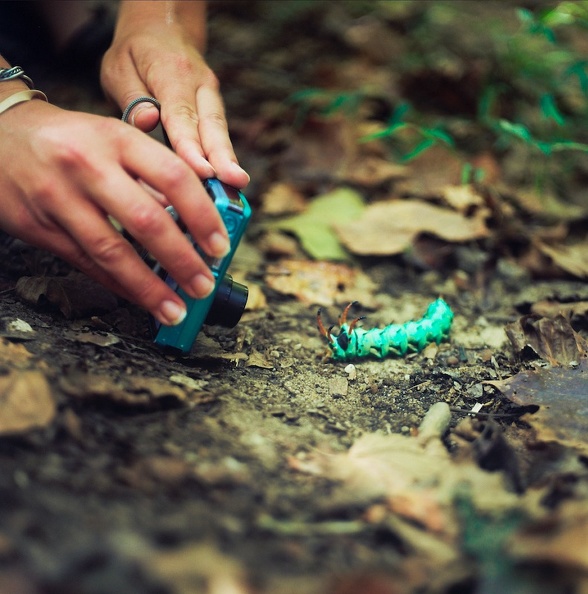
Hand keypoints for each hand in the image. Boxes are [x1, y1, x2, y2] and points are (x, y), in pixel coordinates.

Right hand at [0, 99, 230, 325]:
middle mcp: (88, 165)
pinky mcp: (38, 226)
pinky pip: (86, 263)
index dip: (203, 216)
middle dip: (182, 260)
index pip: (174, 177)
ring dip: (149, 287)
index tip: (220, 247)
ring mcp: (59, 197)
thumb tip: (197, 218)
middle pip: (146, 219)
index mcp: (117, 139)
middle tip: (204, 286)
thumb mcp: (114, 138)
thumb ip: (153, 175)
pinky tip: (140, 299)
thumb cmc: (71, 140)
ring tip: (175, 310)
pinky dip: (118, 285)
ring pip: (112, 251)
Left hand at [100, 1, 249, 188]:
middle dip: (223, 158)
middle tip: (234, 182)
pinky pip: (219, 136)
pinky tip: (229, 184)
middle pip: (212, 126)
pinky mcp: (215, 109)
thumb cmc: (135, 54)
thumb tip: (147, 123)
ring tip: (238, 186)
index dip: (192, 147)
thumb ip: (132, 97)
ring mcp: (211, 96)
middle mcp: (200, 84)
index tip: (202, 172)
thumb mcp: (119, 68)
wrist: (162, 29)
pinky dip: (224, 160)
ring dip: (229, 161)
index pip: (182, 115)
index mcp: (172, 72)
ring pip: (220, 132)